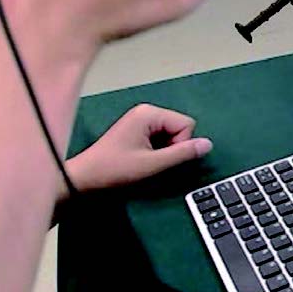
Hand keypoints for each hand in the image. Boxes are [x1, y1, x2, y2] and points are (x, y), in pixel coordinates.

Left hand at [61, 104, 212, 200]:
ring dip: (164, 150)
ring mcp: (139, 120)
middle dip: (173, 146)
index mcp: (149, 113)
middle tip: (153, 161)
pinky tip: (141, 159)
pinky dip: (156, 150)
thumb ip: (183, 153)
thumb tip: (208, 144)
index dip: (181, 144)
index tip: (161, 158)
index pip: (186, 124)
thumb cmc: (115, 170)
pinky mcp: (135, 131)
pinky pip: (160, 137)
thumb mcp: (153, 164)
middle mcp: (145, 112)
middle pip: (179, 127)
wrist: (84, 179)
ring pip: (171, 134)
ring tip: (145, 161)